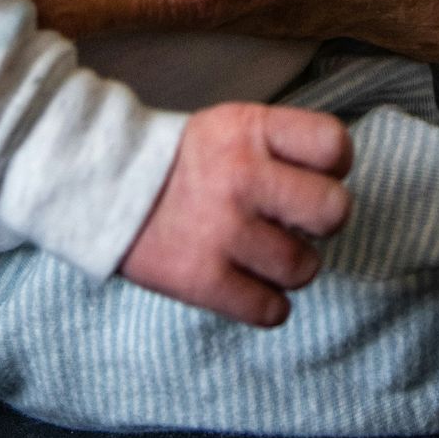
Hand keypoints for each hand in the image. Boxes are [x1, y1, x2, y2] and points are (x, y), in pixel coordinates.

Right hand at [119, 100, 352, 325]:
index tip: (315, 175)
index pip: (333, 145)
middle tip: (294, 222)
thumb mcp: (231, 126)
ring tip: (262, 254)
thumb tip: (333, 183)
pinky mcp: (202, 280)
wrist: (103, 187)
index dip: (335, 166)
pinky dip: (266, 304)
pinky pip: (271, 311)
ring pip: (305, 268)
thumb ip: (282, 146)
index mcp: (250, 130)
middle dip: (321, 222)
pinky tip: (248, 284)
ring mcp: (222, 231)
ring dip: (290, 267)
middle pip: (334, 211)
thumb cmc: (185, 161)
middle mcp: (241, 177)